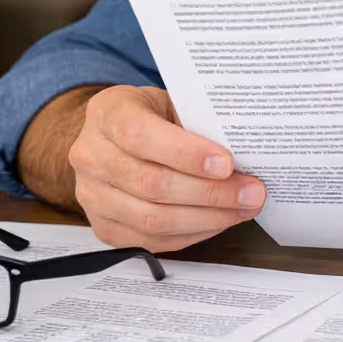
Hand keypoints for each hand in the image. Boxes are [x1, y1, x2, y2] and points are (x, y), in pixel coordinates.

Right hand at [67, 85, 265, 251]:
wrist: (111, 137)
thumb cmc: (148, 115)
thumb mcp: (168, 101)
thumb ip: (195, 122)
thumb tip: (242, 152)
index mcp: (107, 113)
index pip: (141, 135)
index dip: (187, 153)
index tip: (227, 164)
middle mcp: (91, 155)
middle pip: (151, 184)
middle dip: (209, 193)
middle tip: (251, 192)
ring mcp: (92, 195)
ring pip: (152, 218)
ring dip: (206, 218)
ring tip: (242, 209)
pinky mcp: (103, 226)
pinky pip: (151, 240)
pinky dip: (192, 234)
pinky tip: (218, 221)